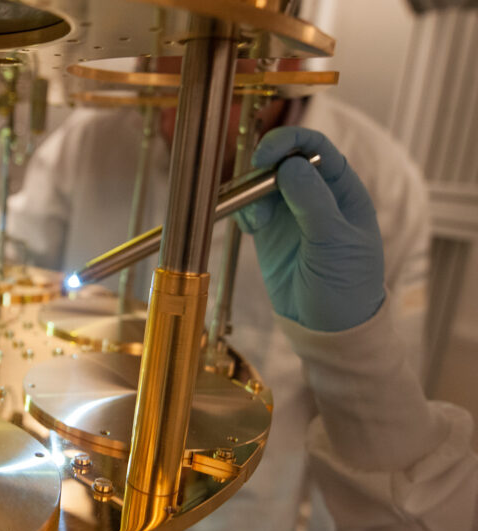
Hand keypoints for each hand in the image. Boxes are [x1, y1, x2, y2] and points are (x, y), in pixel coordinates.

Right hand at [235, 127, 384, 331]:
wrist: (328, 329)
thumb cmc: (346, 286)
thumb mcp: (334, 242)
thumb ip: (313, 202)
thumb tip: (291, 165)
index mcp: (342, 190)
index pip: (316, 148)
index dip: (290, 142)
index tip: (265, 154)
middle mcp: (316, 195)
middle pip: (283, 161)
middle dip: (263, 167)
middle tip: (250, 185)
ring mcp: (291, 214)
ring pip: (262, 184)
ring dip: (251, 193)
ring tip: (255, 219)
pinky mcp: (270, 232)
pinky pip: (250, 208)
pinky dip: (243, 211)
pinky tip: (250, 227)